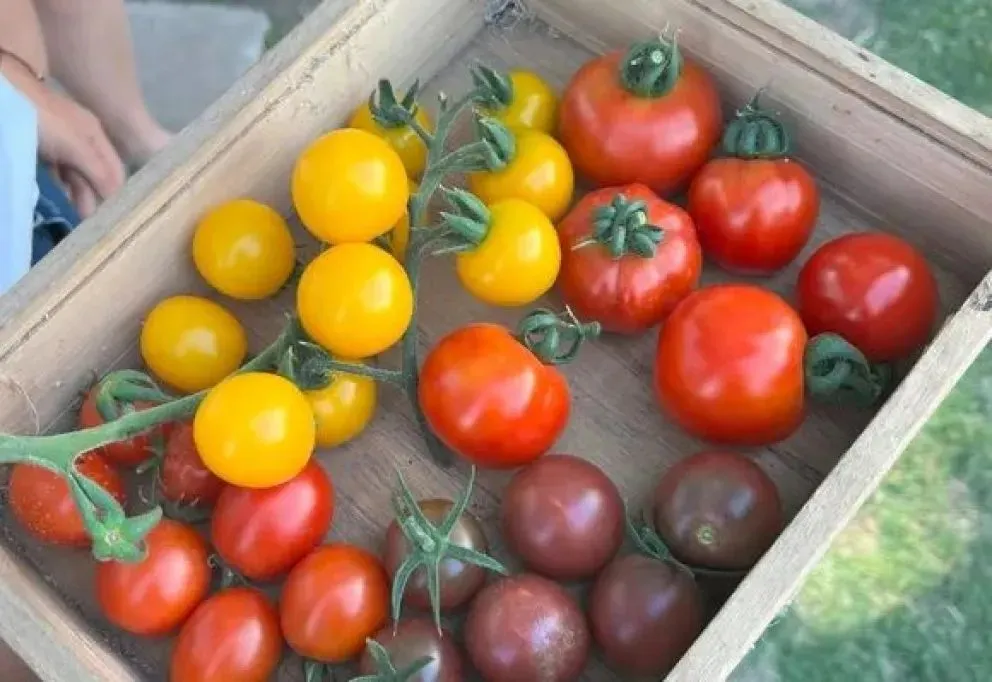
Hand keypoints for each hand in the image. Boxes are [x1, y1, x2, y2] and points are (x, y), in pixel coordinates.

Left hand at [2, 55, 124, 217]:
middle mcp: (82, 140)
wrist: (5, 94)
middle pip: (96, 176)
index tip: (116, 219)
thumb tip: (119, 201)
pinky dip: (61, 188)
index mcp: (96, 135)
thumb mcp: (77, 146)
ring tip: (76, 218)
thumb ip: (98, 173)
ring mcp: (60, 144)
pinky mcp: (42, 149)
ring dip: (77, 196)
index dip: (117, 194)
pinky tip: (60, 200)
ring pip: (76, 176)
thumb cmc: (45, 120)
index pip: (116, 171)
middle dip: (95, 199)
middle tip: (91, 224)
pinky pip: (57, 174)